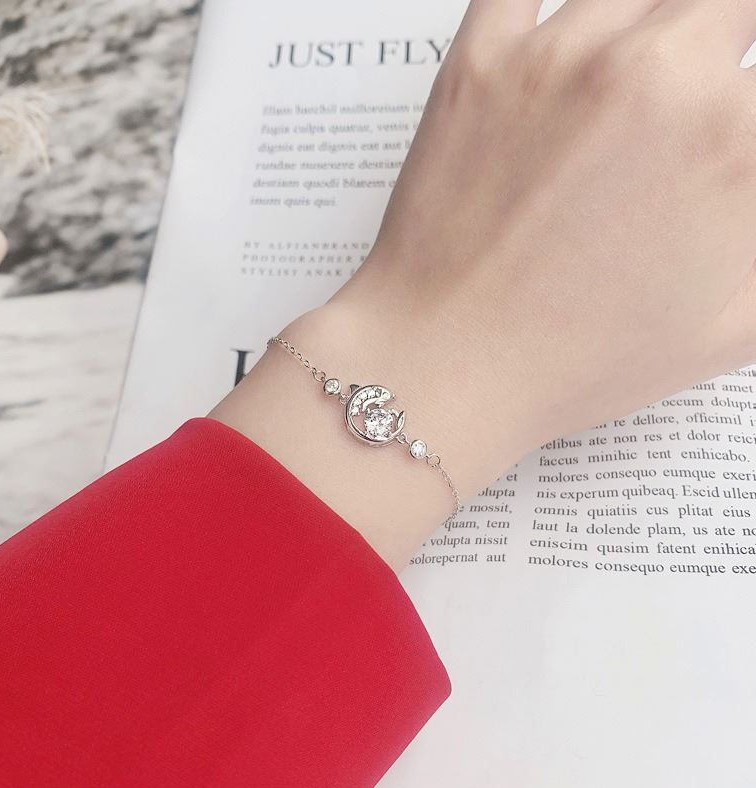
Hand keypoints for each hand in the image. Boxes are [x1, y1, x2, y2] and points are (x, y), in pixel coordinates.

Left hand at [213, 0, 755, 568]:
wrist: (448, 365)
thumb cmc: (576, 363)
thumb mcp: (729, 326)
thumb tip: (745, 182)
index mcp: (734, 143)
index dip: (729, 124)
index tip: (710, 145)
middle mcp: (659, 74)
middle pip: (717, 9)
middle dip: (712, 50)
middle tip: (677, 101)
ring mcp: (561, 57)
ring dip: (643, 29)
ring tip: (618, 92)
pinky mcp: (480, 60)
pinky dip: (543, 8)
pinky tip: (558, 42)